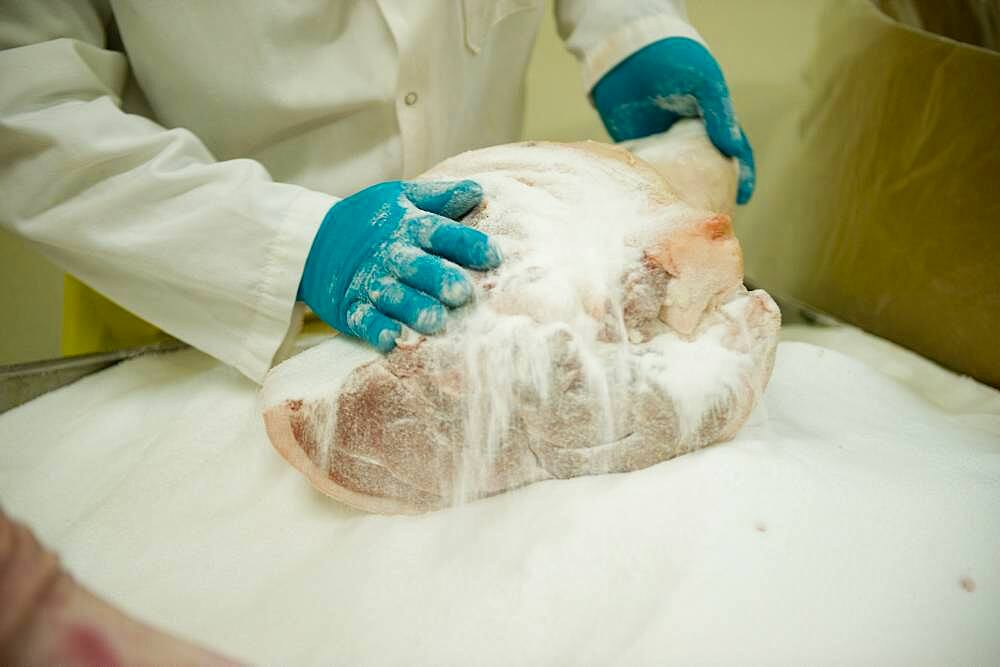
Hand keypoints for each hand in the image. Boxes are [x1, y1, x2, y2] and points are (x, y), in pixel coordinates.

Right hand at [298, 180, 499, 351]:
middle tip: (462, 293)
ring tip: (435, 322)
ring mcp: (368, 282)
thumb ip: (439, 198)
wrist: (313, 241)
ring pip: (393, 296)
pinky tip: (390, 339)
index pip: (440, 232)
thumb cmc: (369, 220)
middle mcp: (389, 255)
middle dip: (438, 279)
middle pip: (417, 266)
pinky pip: (363, 319)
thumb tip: (479, 192)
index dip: (466, 243)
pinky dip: (375, 328)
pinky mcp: (350, 306)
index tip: (494, 256)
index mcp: (406, 226)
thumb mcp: (400, 198)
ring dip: (413, 309)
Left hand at [593, 37, 754, 203]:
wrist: (625, 49)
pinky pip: (645, 170)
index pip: (732, 151)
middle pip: (704, 170)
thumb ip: (719, 113)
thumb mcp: (704, 81)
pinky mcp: (635, 145)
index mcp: (711, 119)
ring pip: (675, 176)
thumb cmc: (672, 58)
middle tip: (709, 216)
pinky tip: (649, 204)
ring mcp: (661, 141)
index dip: (740, 174)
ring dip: (678, 195)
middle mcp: (688, 134)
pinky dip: (647, 186)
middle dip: (709, 193)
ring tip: (680, 218)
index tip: (741, 198)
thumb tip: (733, 151)